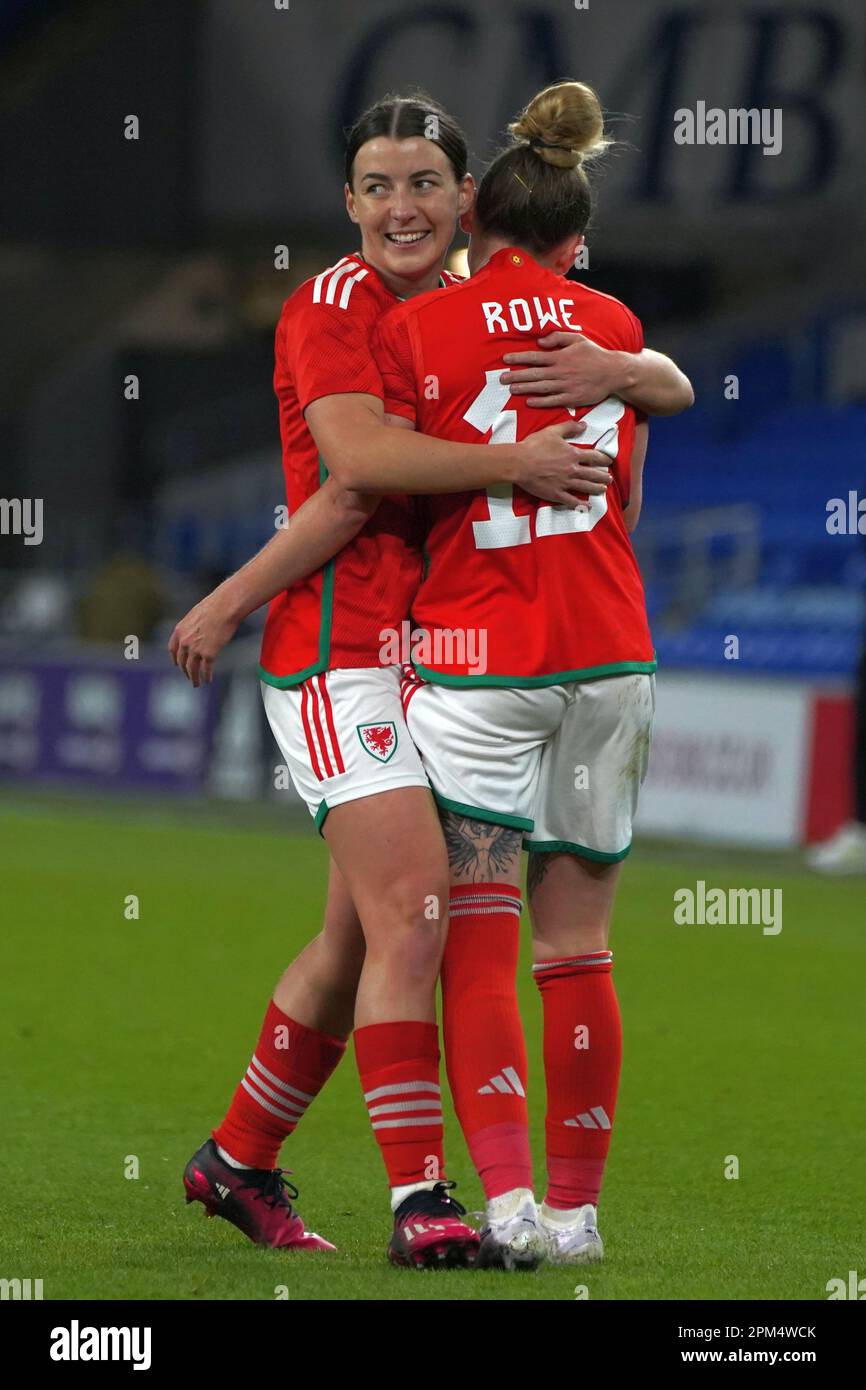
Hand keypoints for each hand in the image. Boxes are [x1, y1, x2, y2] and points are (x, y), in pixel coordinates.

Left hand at [168, 585, 240, 686]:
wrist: (225, 606)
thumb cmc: (215, 606)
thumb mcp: (197, 615)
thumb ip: (193, 626)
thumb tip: (198, 631)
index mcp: (179, 630)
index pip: (172, 649)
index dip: (175, 658)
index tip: (177, 664)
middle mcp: (184, 641)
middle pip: (182, 661)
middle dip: (185, 671)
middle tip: (189, 677)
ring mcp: (195, 649)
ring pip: (192, 669)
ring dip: (194, 678)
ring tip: (197, 684)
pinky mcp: (208, 654)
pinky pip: (206, 669)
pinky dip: (206, 676)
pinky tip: (208, 680)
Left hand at [501, 331, 624, 409]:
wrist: (613, 372)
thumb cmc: (594, 354)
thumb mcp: (578, 339)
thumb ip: (558, 338)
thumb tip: (540, 341)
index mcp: (561, 357)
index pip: (535, 357)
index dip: (519, 358)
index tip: (505, 359)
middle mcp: (561, 372)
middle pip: (534, 374)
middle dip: (516, 375)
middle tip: (502, 378)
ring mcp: (566, 386)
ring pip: (541, 388)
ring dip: (525, 388)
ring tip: (511, 389)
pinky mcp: (572, 398)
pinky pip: (553, 401)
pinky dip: (540, 401)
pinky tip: (529, 401)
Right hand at [514, 421, 610, 506]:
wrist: (519, 463)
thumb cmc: (534, 446)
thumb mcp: (553, 431)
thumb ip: (569, 427)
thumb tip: (583, 424)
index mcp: (573, 454)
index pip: (594, 457)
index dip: (603, 459)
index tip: (609, 461)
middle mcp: (572, 470)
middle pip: (593, 474)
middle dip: (603, 476)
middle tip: (609, 478)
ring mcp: (565, 483)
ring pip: (586, 487)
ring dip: (596, 488)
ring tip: (603, 489)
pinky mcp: (556, 494)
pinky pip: (571, 500)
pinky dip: (580, 504)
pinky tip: (587, 506)